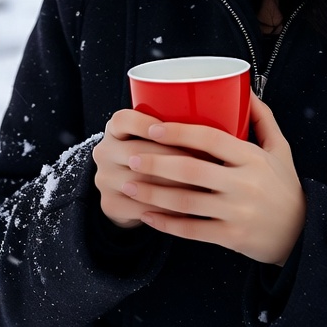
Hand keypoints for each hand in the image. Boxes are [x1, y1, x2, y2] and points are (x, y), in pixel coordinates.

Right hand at [92, 108, 199, 227]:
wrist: (130, 192)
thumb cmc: (156, 155)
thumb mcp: (157, 136)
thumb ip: (176, 125)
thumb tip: (221, 116)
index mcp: (115, 128)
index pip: (124, 120)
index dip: (144, 123)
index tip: (168, 129)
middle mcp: (104, 151)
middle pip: (137, 152)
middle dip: (173, 158)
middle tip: (205, 163)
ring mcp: (104, 179)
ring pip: (141, 182)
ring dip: (174, 185)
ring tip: (203, 187)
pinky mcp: (110, 204)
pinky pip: (141, 207)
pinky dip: (167, 210)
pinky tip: (188, 210)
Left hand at [121, 93, 306, 265]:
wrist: (303, 234)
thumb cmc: (285, 186)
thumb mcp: (280, 149)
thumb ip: (263, 118)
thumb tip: (244, 88)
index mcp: (253, 158)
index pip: (211, 139)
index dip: (179, 132)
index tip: (153, 127)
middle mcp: (244, 184)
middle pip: (191, 170)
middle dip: (156, 163)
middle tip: (130, 157)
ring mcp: (236, 212)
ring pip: (186, 202)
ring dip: (153, 193)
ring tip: (129, 184)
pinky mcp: (231, 237)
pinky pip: (192, 230)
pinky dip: (166, 224)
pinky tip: (146, 216)